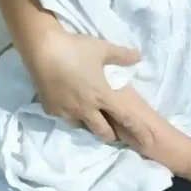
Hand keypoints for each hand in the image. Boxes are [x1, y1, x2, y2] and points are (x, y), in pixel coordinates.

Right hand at [30, 30, 150, 143]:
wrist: (43, 50)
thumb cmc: (77, 49)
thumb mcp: (103, 49)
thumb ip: (122, 55)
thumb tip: (138, 56)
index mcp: (103, 96)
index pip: (126, 118)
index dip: (138, 130)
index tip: (147, 142)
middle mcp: (86, 109)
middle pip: (102, 132)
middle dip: (110, 134)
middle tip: (112, 132)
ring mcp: (67, 111)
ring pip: (81, 126)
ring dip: (88, 124)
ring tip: (88, 116)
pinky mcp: (51, 109)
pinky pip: (63, 117)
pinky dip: (68, 113)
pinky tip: (67, 104)